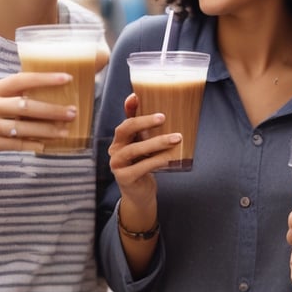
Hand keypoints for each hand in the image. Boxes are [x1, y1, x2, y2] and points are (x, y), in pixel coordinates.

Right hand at [0, 71, 77, 167]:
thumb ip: (18, 97)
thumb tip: (56, 96)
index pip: (22, 80)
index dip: (45, 79)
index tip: (67, 78)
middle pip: (26, 105)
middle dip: (52, 109)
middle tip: (72, 112)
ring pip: (23, 127)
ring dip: (47, 129)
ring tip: (65, 131)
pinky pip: (17, 144)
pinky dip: (33, 144)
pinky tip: (47, 145)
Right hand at [107, 93, 181, 224]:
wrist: (139, 195)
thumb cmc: (143, 166)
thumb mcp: (143, 147)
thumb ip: (146, 131)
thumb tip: (154, 109)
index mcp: (120, 140)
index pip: (124, 120)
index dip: (129, 108)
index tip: (136, 96)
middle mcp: (115, 150)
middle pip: (125, 130)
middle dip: (144, 122)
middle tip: (163, 117)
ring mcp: (117, 164)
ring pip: (134, 149)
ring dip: (156, 142)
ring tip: (176, 138)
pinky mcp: (125, 178)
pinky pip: (142, 167)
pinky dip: (156, 161)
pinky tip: (170, 157)